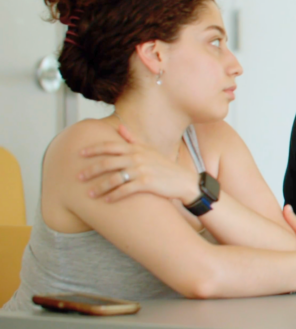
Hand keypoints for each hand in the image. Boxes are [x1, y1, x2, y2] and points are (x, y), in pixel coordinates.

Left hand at [79, 125, 198, 202]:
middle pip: (108, 162)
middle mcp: (137, 157)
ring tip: (89, 194)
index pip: (110, 146)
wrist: (183, 181)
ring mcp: (142, 170)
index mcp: (136, 148)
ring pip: (114, 178)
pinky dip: (114, 196)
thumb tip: (120, 128)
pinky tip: (106, 201)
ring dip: (100, 187)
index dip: (94, 149)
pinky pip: (125, 190)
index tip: (80, 153)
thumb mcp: (149, 150)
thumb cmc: (164, 167)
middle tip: (78, 177)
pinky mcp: (146, 183)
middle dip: (91, 170)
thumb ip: (132, 140)